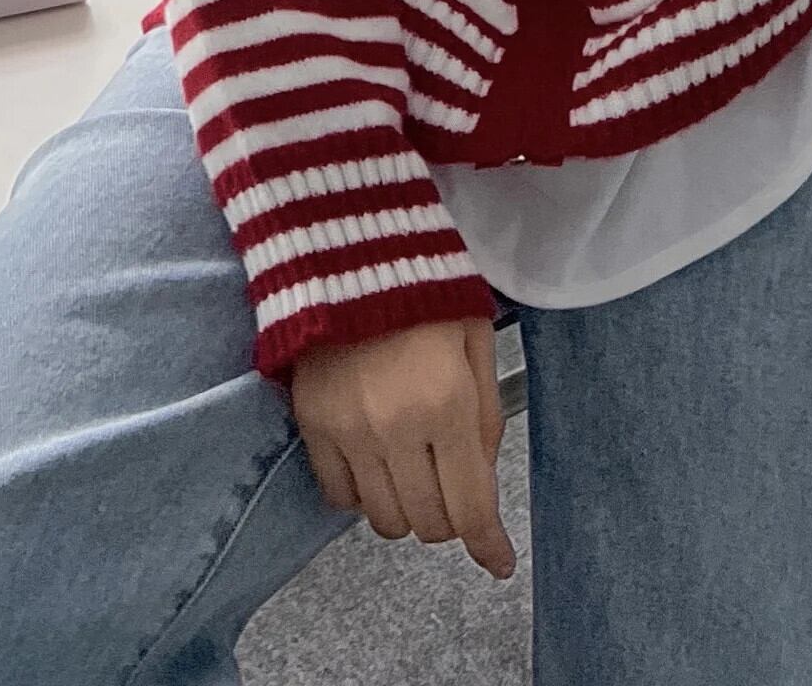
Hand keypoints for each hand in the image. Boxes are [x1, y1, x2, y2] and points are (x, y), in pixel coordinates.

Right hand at [290, 315, 515, 579]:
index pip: (470, 505)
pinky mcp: (312, 427)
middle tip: (455, 488)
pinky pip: (339, 498)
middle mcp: (395, 430)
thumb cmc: (427, 290)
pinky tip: (377, 464)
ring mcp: (348, 433)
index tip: (499, 562)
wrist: (352, 251)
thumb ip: (485, 416)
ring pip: (384, 519)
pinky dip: (364, 495)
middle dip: (450, 518)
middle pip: (428, 522)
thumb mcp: (476, 342)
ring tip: (415, 471)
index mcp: (446, 404)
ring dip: (408, 508)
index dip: (488, 544)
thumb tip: (484, 481)